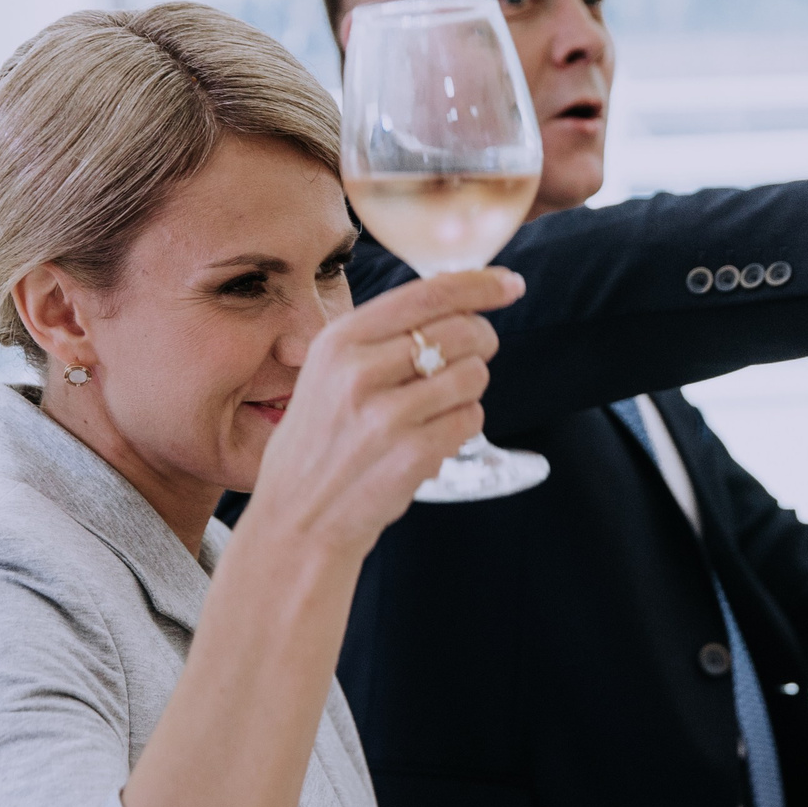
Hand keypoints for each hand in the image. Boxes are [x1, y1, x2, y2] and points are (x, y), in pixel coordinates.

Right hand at [247, 268, 519, 556]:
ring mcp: (386, 416)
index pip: (427, 294)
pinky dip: (462, 426)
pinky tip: (432, 439)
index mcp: (338, 341)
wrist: (295, 521)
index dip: (480, 285)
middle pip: (462, 332)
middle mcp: (359, 372)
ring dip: (467, 390)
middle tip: (471, 358)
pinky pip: (471, 419)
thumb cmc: (322, 444)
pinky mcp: (412, 455)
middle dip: (481, 342)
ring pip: (473, 376)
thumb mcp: (329, 375)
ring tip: (434, 410)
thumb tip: (462, 304)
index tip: (512, 284)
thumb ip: (382, 338)